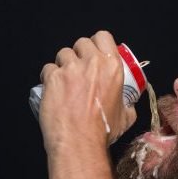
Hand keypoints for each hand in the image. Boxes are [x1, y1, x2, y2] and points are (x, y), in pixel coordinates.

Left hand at [39, 31, 136, 154]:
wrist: (79, 141)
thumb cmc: (102, 131)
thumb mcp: (125, 117)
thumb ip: (127, 105)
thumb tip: (129, 105)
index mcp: (112, 67)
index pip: (103, 37)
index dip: (97, 44)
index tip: (94, 54)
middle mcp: (91, 63)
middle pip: (82, 43)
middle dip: (79, 54)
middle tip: (80, 70)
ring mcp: (70, 69)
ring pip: (63, 54)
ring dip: (64, 65)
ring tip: (65, 82)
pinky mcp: (52, 77)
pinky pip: (48, 69)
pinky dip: (50, 78)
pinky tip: (54, 90)